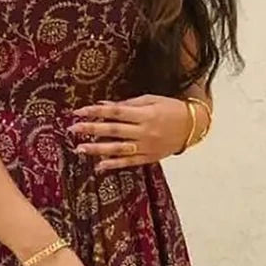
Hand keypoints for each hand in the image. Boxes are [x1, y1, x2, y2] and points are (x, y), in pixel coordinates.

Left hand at [68, 95, 190, 171]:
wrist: (193, 126)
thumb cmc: (171, 108)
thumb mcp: (151, 100)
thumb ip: (128, 103)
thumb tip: (103, 104)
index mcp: (144, 114)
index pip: (115, 112)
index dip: (96, 111)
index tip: (79, 111)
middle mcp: (144, 131)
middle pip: (113, 130)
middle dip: (91, 129)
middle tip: (72, 129)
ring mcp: (146, 146)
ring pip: (118, 149)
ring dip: (97, 149)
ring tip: (80, 149)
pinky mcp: (149, 157)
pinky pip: (129, 162)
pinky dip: (114, 164)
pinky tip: (99, 166)